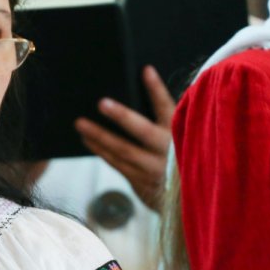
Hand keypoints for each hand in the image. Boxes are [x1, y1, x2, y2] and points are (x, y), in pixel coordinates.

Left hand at [74, 66, 175, 212]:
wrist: (190, 198)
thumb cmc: (182, 158)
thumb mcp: (184, 136)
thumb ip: (170, 118)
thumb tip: (146, 86)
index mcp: (181, 135)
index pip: (169, 108)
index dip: (157, 90)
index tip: (145, 70)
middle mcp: (167, 152)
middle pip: (142, 132)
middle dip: (121, 116)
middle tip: (101, 103)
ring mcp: (153, 169)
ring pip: (122, 151)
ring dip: (99, 137)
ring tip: (80, 124)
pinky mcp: (141, 183)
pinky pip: (117, 164)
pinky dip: (101, 152)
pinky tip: (88, 140)